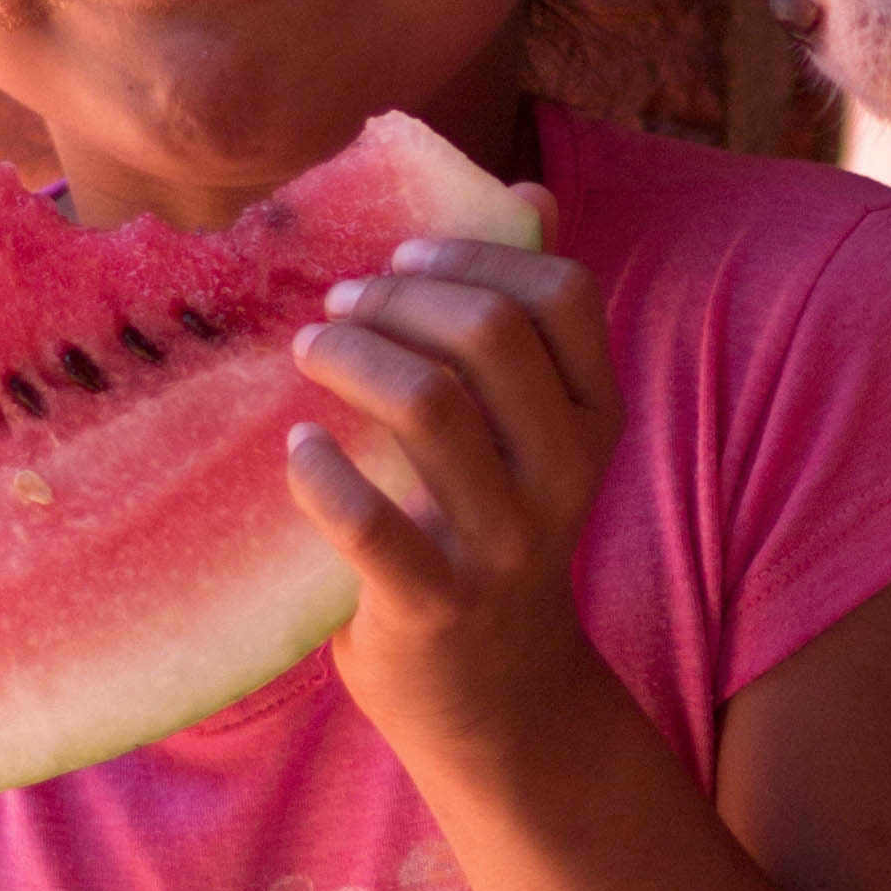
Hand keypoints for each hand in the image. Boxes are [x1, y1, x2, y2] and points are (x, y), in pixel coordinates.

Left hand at [287, 229, 620, 775]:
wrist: (494, 701)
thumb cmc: (487, 536)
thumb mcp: (530, 436)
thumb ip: (529, 322)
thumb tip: (527, 190)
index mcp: (593, 420)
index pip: (563, 294)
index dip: (475, 256)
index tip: (402, 262)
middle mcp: (563, 477)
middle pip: (492, 334)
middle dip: (397, 298)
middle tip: (337, 306)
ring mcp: (504, 545)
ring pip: (432, 406)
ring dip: (351, 357)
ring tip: (307, 353)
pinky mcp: (435, 606)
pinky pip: (369, 524)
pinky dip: (317, 473)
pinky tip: (297, 452)